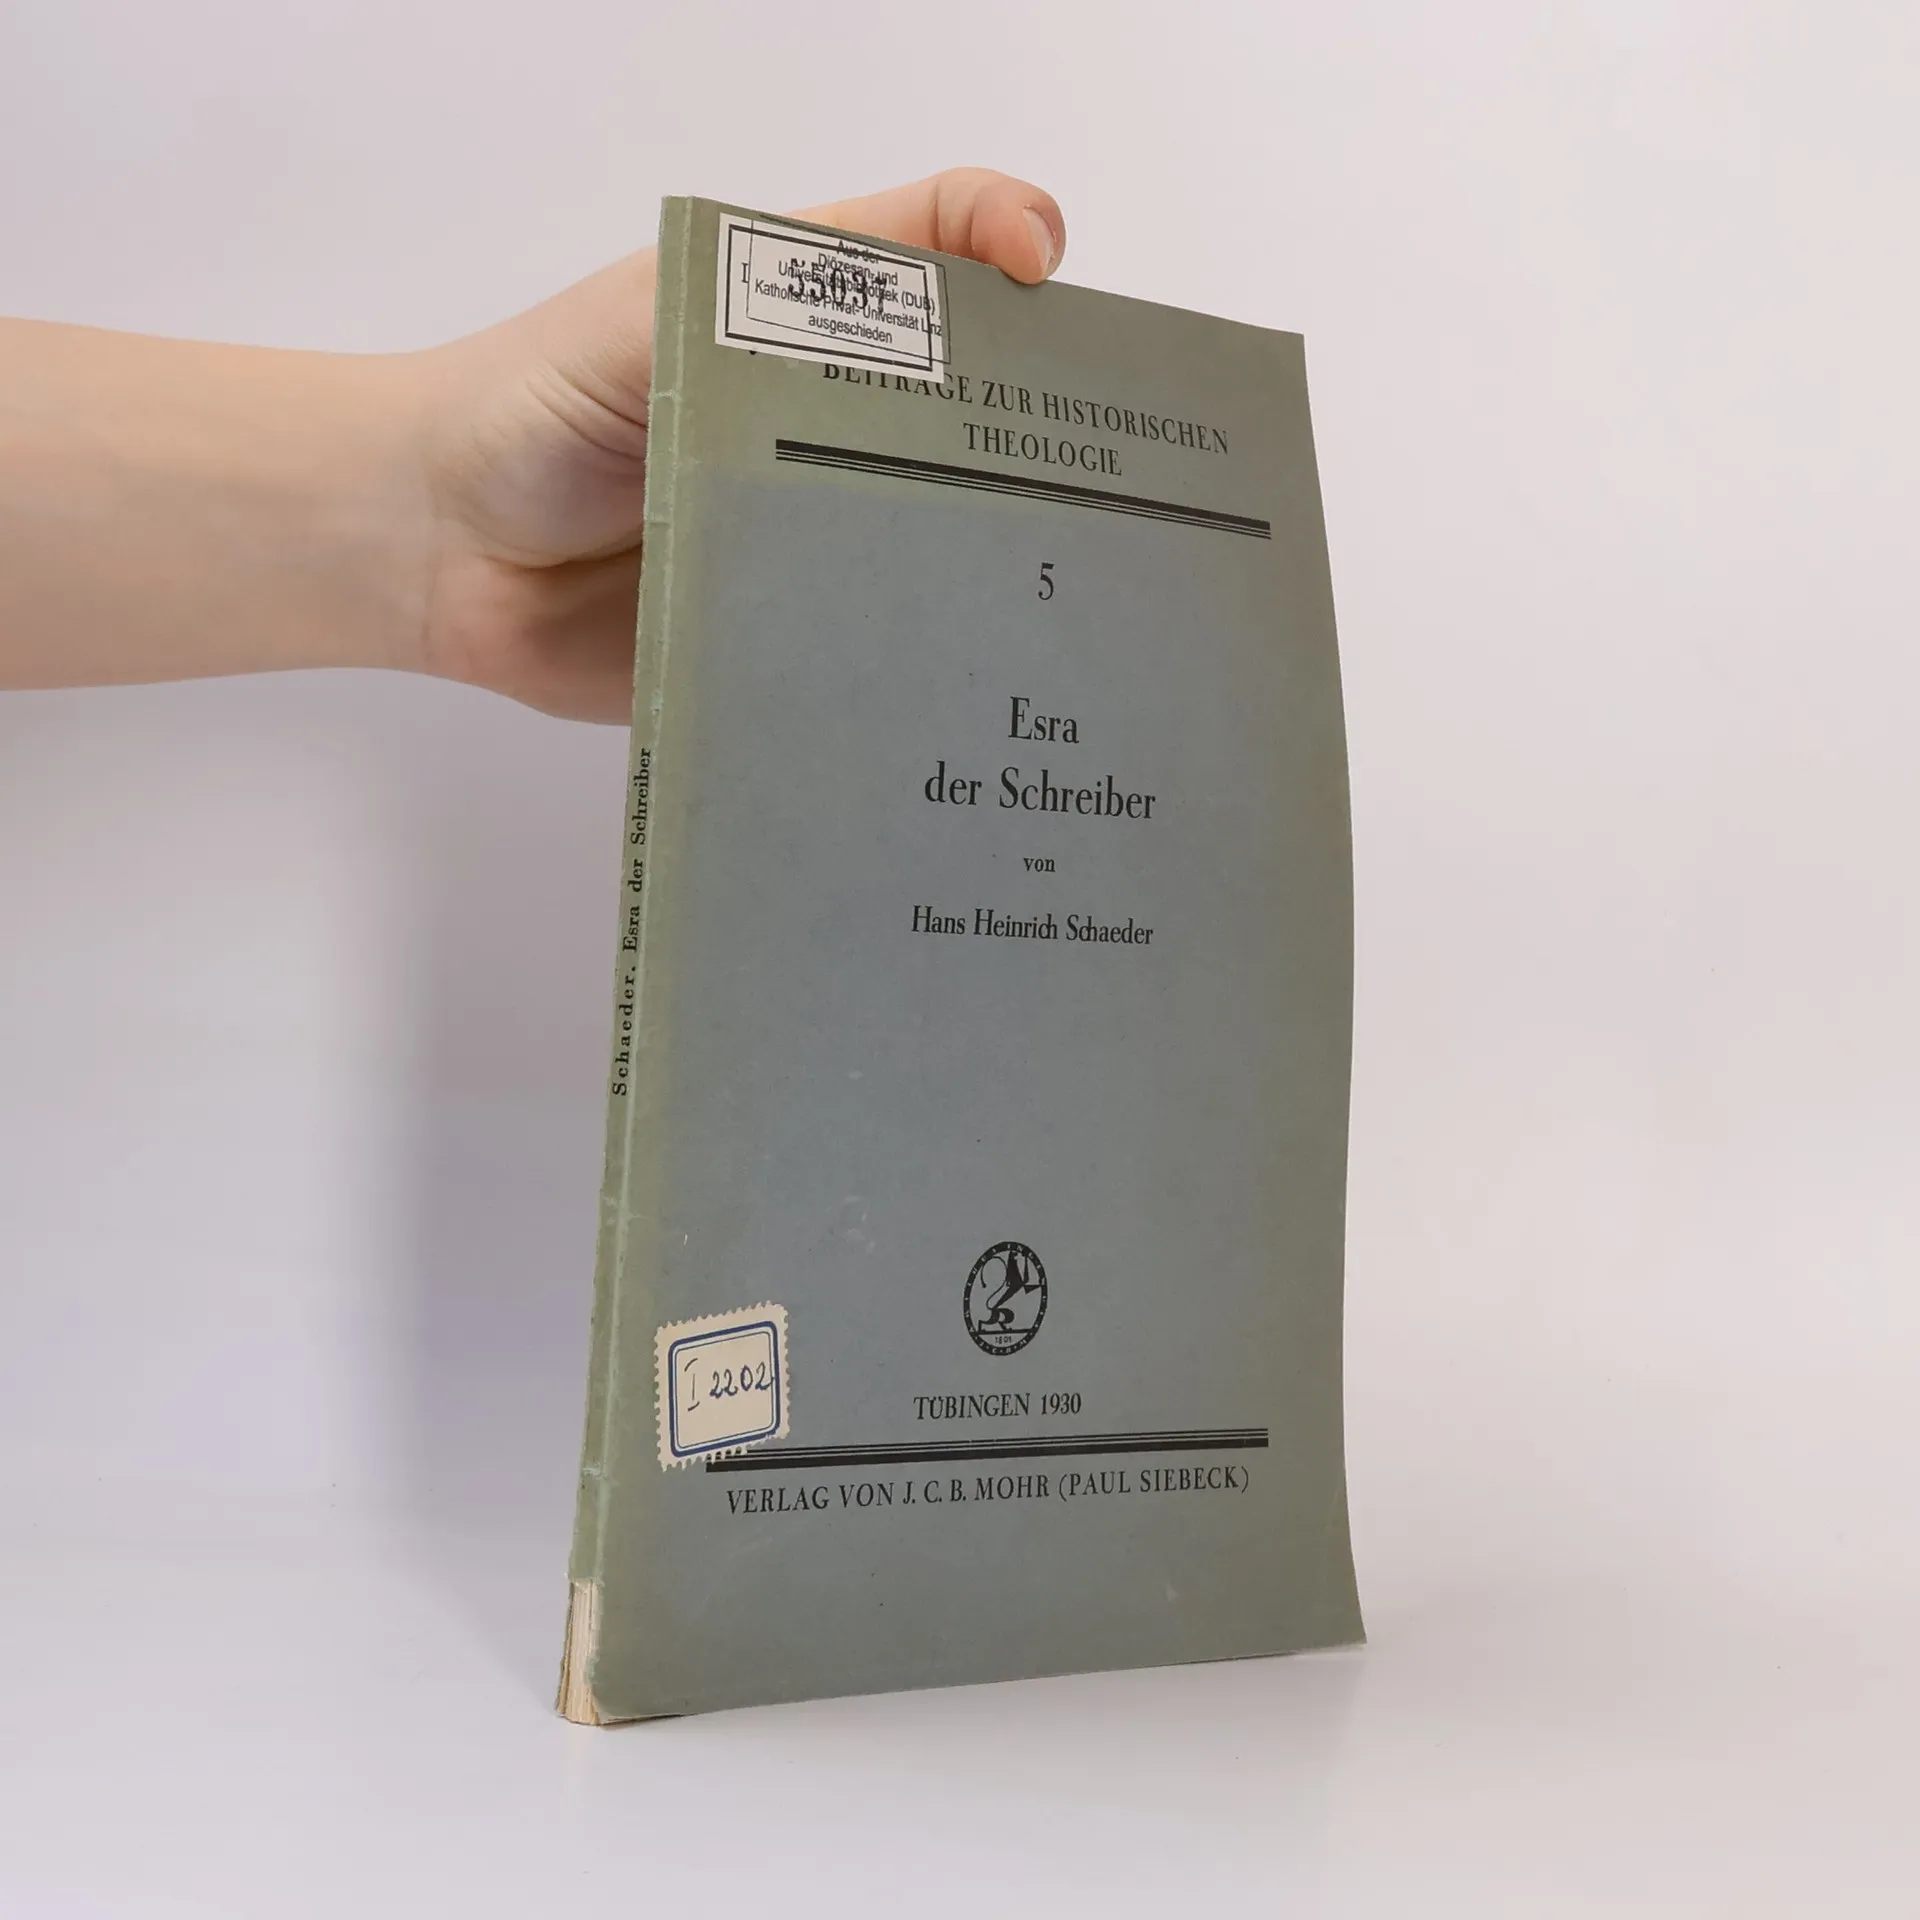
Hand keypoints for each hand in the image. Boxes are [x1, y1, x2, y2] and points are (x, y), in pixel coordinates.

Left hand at [412, 169, 1065, 721]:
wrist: (434, 553)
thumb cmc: (534, 402)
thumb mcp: (662, 311)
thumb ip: (795, 287)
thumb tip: (970, 263)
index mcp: (810, 329)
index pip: (944, 272)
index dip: (1013, 257)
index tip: (1049, 284)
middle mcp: (831, 432)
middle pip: (971, 425)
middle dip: (1044, 444)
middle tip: (1107, 473)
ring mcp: (817, 542)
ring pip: (939, 551)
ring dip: (997, 572)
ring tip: (1072, 595)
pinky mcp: (790, 642)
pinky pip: (871, 658)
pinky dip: (921, 672)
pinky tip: (982, 691)